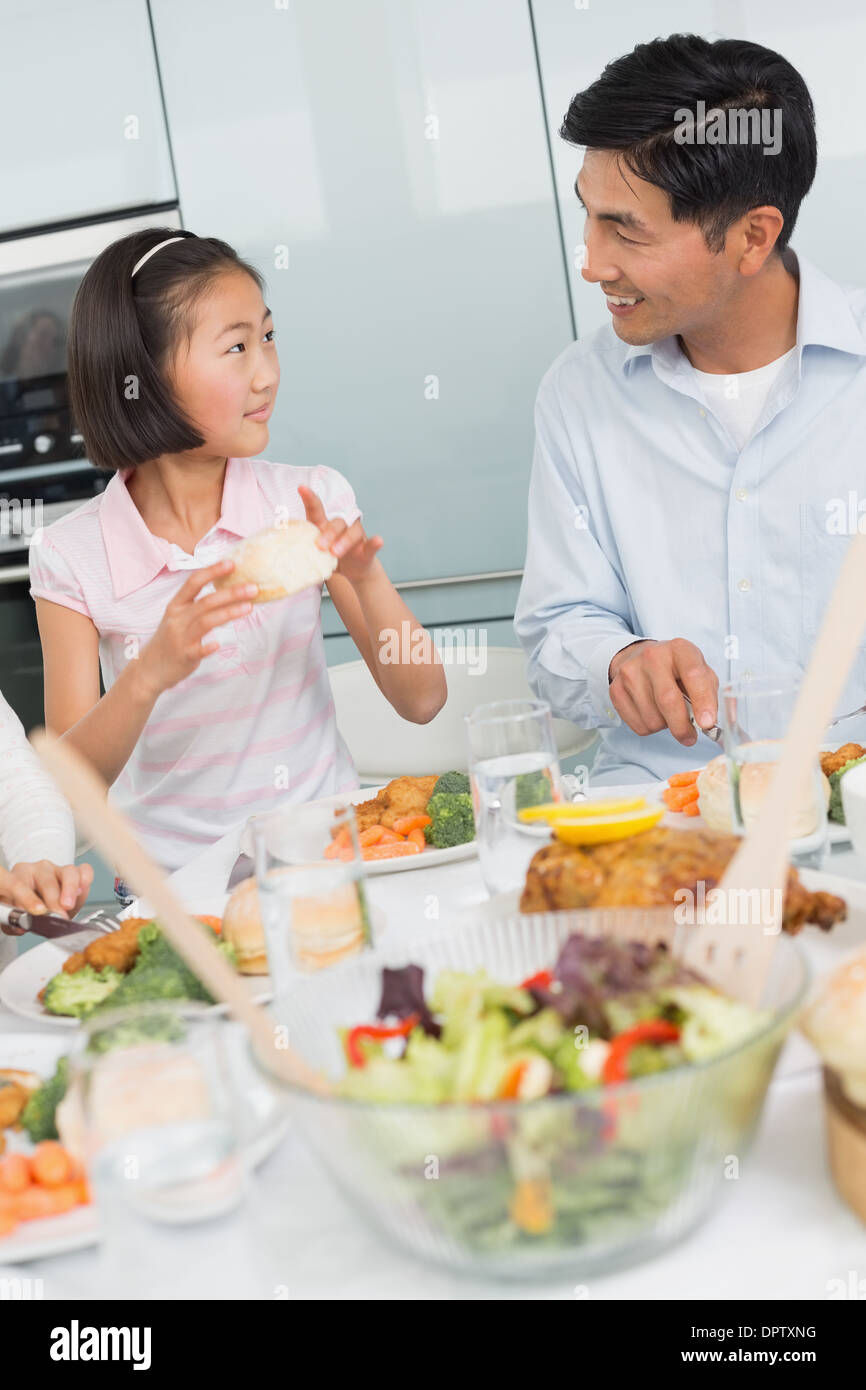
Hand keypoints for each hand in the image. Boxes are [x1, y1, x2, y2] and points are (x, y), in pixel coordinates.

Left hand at [0, 861, 93, 932]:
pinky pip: (84, 871)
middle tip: (57, 915)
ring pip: (68, 872)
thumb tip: (22, 926)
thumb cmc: (25, 904)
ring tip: (69, 905)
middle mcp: (38, 869)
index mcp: (18, 876)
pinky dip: (85, 881)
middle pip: (46, 880)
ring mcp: (57, 869)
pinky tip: (81, 892)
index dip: (29, 899)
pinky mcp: (74, 872)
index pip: (18, 884)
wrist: (37, 900)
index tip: (38, 912)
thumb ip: (14, 920)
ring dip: (69, 889)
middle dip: (53, 899)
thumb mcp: (14, 913)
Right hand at [137, 559, 258, 696]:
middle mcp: (177, 618)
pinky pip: (197, 650)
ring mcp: (180, 637)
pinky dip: (208, 647)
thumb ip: (198, 606)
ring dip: (228, 613)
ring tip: (249, 607)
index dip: (212, 571)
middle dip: (231, 593)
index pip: (194, 582)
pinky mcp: (184, 656)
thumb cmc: (170, 640)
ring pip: (206, 622)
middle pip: (206, 601)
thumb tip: (228, 591)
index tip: (231, 563)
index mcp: (176, 605)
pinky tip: (219, 644)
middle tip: (253, 588)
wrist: (149, 668)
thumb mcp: (178, 617)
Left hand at [298, 486, 382, 583]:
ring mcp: (356, 538)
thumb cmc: (329, 560)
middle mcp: (341, 528)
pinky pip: (371, 544)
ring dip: (344, 541)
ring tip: (335, 553)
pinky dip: (375, 542)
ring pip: (352, 532)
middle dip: (327, 533)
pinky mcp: (367, 550)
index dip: (310, 498)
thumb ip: (301, 552)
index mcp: (325, 526)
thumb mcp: (313, 555)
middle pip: (335, 523)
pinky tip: (378, 540)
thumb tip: (277, 558)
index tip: (301, 488)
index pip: (317, 510)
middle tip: (319, 546)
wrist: (353, 573)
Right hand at [608, 638, 717, 746]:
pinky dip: (650, 728)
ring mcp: (630, 672)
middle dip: (682, 726)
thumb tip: (713, 725)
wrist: (639, 659)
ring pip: (652, 718)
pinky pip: (638, 725)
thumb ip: (710, 695)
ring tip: (667, 714)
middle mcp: (652, 656)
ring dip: (665, 726)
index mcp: (680, 649)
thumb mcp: (699, 671)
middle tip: (690, 737)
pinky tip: (652, 713)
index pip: (693, 675)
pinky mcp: (616, 690)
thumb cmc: (675, 669)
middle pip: (668, 700)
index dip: (703, 702)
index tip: (707, 723)